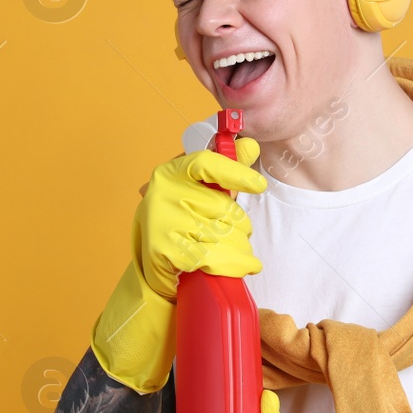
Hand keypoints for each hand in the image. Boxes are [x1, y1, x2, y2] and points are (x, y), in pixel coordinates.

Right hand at [91, 140, 266, 394]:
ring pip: (224, 235)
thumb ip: (227, 168)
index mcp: (171, 173)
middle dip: (240, 227)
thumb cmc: (183, 224)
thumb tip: (250, 144)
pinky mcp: (164, 250)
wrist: (154, 267)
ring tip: (234, 254)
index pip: (208, 163)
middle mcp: (163, 193)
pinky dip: (230, 265)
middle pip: (224, 208)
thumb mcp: (202, 192)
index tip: (259, 185)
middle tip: (236, 235)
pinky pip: (213, 257)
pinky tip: (233, 267)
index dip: (236, 173)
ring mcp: (161, 222)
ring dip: (238, 249)